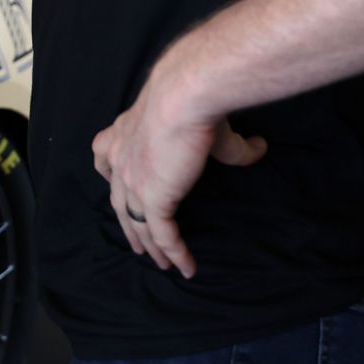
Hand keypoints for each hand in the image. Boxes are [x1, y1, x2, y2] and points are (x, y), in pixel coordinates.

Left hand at [90, 78, 265, 279]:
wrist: (185, 96)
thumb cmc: (194, 102)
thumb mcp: (210, 125)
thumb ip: (234, 144)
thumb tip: (259, 147)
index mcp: (124, 132)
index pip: (104, 155)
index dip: (108, 171)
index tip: (112, 181)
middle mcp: (121, 156)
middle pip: (118, 199)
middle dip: (127, 222)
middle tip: (136, 241)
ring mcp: (134, 180)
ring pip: (137, 223)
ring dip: (148, 246)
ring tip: (160, 263)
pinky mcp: (153, 197)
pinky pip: (162, 234)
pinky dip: (174, 253)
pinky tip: (185, 267)